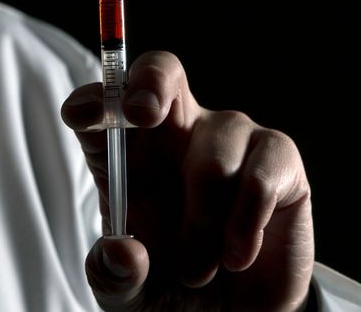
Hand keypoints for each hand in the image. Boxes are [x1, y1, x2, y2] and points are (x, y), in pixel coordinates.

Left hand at [61, 51, 313, 311]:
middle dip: (150, 83)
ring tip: (197, 270)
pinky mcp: (277, 159)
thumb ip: (115, 276)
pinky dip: (244, 223)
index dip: (91, 102)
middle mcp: (175, 133)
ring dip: (202, 224)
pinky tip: (236, 256)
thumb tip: (120, 251)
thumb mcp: (129, 295)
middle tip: (142, 115)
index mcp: (126, 155)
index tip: (83, 117)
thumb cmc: (171, 290)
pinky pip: (260, 173)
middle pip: (162, 70)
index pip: (100, 107)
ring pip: (212, 158)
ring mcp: (229, 139)